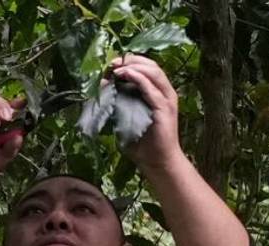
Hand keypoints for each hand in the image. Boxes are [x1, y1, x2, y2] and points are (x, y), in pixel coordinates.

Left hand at [110, 55, 183, 172]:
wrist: (158, 162)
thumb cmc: (142, 142)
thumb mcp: (125, 117)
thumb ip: (117, 101)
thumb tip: (102, 86)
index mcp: (157, 92)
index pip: (146, 67)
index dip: (128, 61)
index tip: (110, 64)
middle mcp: (164, 92)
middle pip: (150, 65)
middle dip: (129, 60)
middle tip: (111, 63)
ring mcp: (166, 99)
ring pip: (153, 71)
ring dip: (132, 66)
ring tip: (116, 68)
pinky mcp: (164, 108)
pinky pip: (152, 88)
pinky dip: (138, 78)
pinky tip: (124, 75)